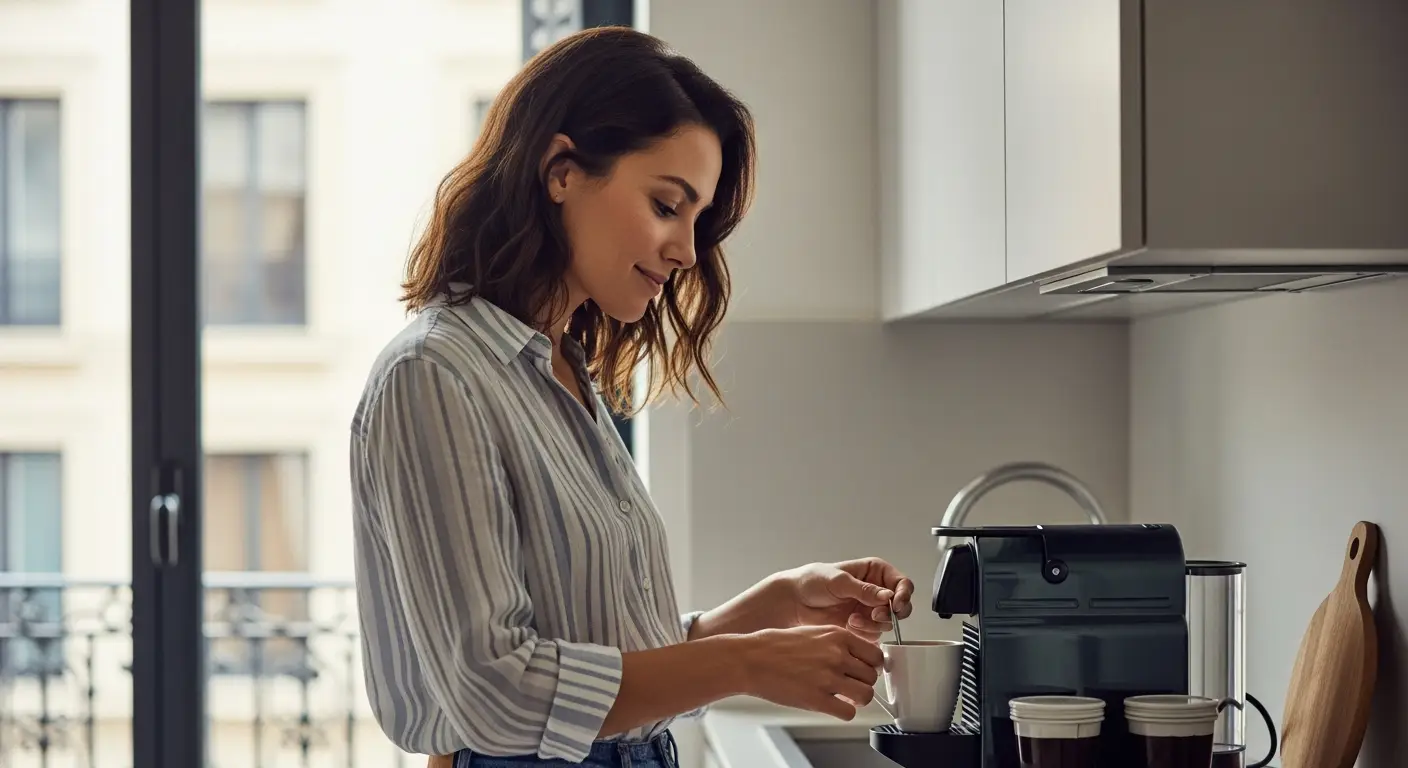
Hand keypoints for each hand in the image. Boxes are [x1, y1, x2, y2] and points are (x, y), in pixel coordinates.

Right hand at [737, 625, 883, 719]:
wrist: (750, 659)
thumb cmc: (773, 645)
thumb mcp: (811, 632)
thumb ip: (835, 643)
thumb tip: (855, 657)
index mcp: (837, 635)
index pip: (875, 654)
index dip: (870, 665)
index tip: (864, 670)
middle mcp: (837, 655)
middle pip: (872, 676)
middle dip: (863, 683)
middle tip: (851, 685)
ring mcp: (828, 678)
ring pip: (865, 695)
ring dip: (857, 699)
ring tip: (844, 697)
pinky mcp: (817, 699)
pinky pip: (848, 713)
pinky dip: (844, 712)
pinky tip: (833, 706)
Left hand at [783, 558, 914, 641]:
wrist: (794, 602)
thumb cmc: (812, 582)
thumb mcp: (839, 581)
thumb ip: (864, 590)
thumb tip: (887, 596)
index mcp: (874, 572)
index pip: (902, 583)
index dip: (903, 594)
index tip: (895, 605)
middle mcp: (876, 591)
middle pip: (901, 605)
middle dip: (890, 613)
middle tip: (875, 616)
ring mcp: (870, 609)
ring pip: (888, 622)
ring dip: (873, 624)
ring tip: (852, 619)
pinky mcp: (862, 627)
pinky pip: (874, 634)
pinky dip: (864, 633)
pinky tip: (848, 625)